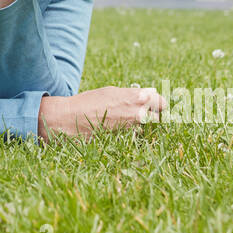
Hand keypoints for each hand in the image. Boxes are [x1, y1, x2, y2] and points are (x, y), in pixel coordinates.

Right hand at [37, 86, 167, 141]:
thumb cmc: (90, 102)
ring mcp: (133, 129)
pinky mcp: (126, 141)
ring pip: (148, 128)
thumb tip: (151, 93)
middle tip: (147, 116)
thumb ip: (134, 94)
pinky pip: (135, 137)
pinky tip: (119, 130)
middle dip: (155, 116)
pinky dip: (131, 134)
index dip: (159, 104)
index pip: (162, 102)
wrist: (71, 119)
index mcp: (138, 97)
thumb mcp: (112, 91)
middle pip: (160, 117)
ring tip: (126, 122)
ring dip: (142, 126)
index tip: (156, 106)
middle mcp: (139, 113)